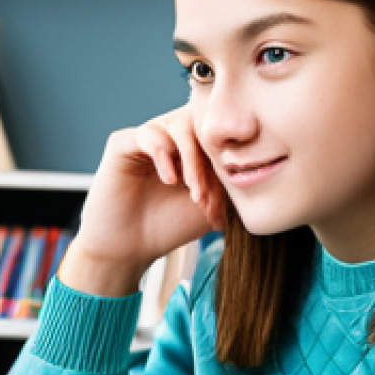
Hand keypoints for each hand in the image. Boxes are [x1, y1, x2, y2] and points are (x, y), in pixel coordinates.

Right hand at [60, 103, 227, 295]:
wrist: (129, 248)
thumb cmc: (169, 227)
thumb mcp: (209, 205)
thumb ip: (227, 181)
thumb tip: (250, 164)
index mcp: (194, 151)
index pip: (219, 139)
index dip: (226, 166)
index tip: (222, 204)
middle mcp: (171, 138)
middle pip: (202, 126)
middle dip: (211, 163)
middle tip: (207, 198)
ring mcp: (148, 138)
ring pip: (180, 126)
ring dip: (193, 161)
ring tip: (193, 193)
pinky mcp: (123, 142)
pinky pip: (150, 133)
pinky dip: (164, 154)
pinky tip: (170, 180)